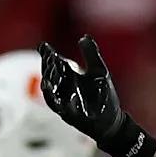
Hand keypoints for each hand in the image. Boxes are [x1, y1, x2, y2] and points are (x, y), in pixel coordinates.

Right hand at [37, 35, 155, 156]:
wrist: (111, 119)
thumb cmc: (104, 95)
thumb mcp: (99, 71)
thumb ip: (91, 54)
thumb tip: (84, 37)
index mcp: (69, 75)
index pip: (55, 62)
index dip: (48, 54)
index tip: (44, 46)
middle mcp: (63, 87)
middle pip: (50, 74)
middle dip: (48, 65)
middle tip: (48, 56)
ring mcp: (63, 100)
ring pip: (50, 89)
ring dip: (48, 80)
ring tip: (48, 71)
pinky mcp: (66, 113)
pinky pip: (57, 105)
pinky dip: (54, 98)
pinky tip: (52, 89)